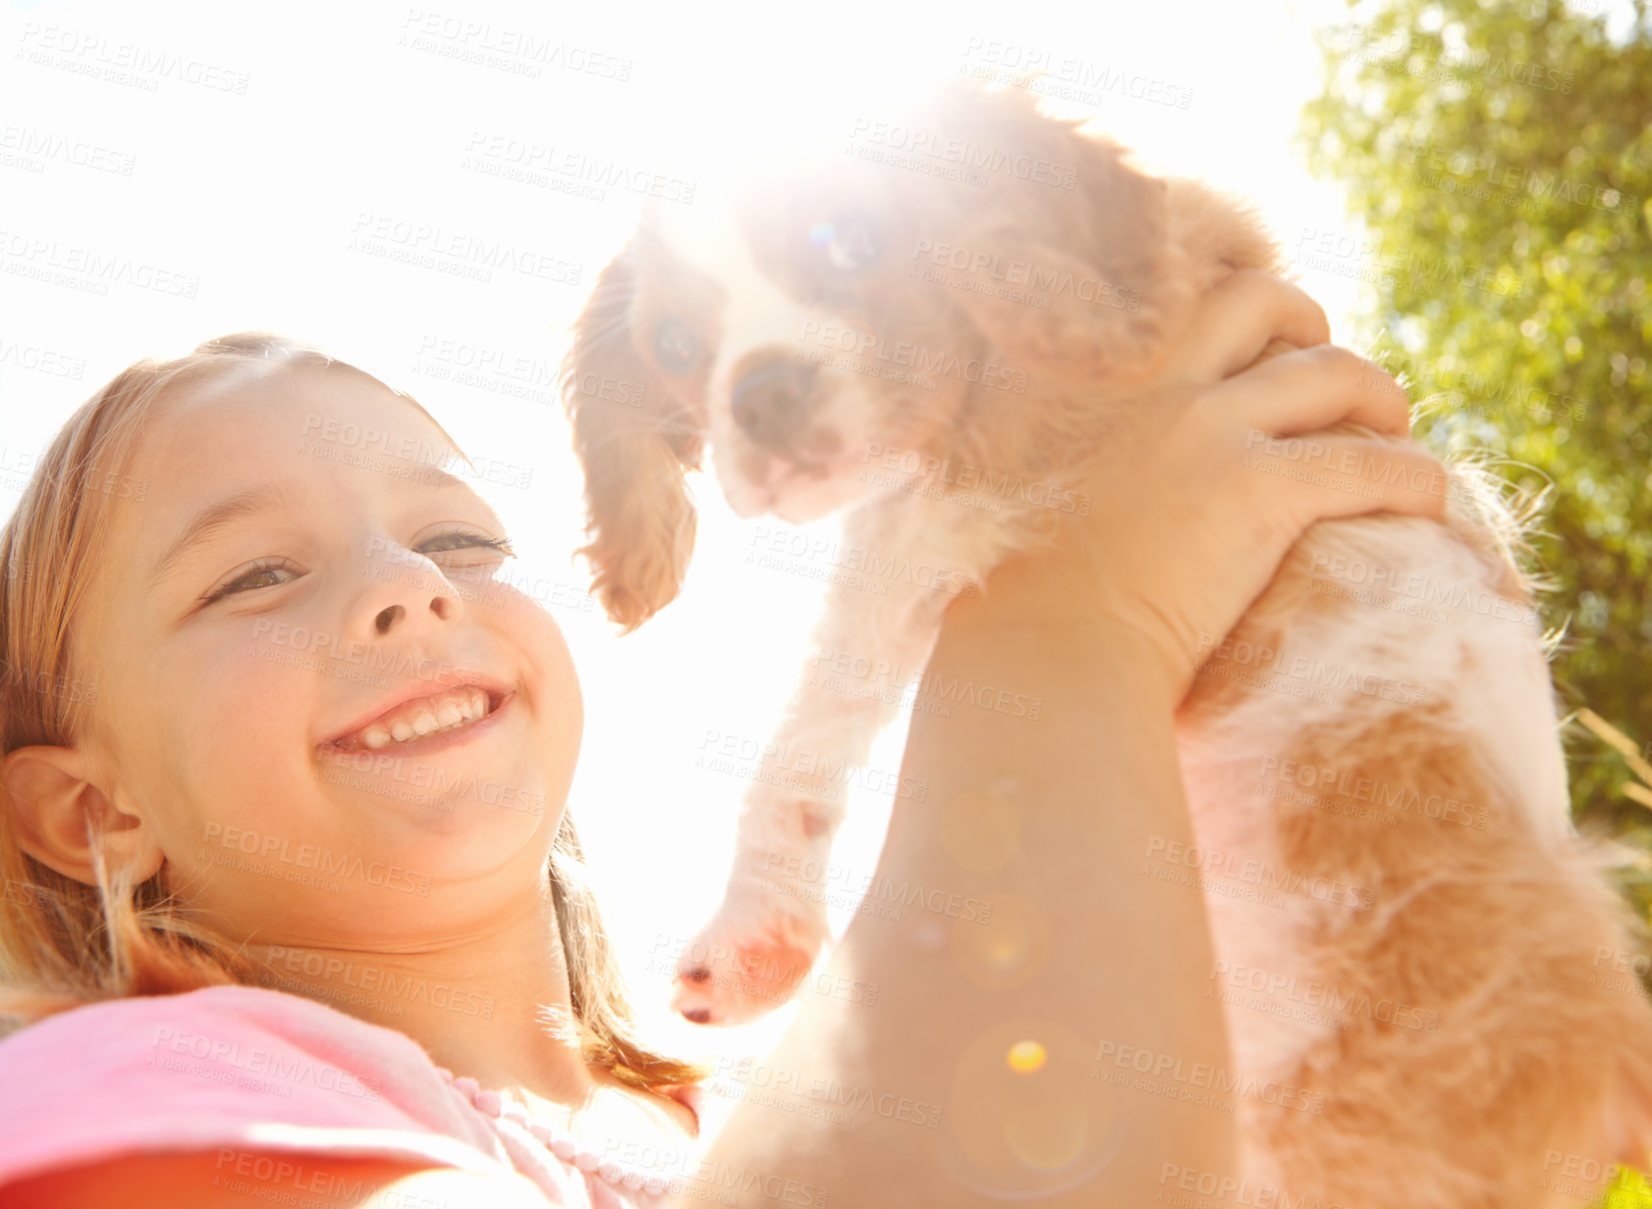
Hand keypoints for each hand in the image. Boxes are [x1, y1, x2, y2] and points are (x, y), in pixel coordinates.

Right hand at [1030, 269, 1448, 698]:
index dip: (1223, 317)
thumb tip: (1079, 459)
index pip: (1170, 301)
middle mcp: (1140, 377)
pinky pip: (1367, 463)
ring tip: (1395, 427)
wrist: (1038, 658)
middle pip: (1256, 301)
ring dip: (1378, 393)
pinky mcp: (1255, 489)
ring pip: (1330, 373)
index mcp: (1075, 371)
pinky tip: (1428, 500)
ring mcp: (1199, 425)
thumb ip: (1041, 446)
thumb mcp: (1001, 490)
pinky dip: (1410, 476)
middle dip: (1309, 324)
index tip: (1246, 350)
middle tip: (1333, 373)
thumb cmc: (1012, 609)